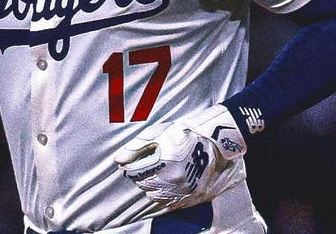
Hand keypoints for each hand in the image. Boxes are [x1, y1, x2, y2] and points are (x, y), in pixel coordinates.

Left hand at [114, 105, 247, 211]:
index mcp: (163, 162)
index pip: (134, 172)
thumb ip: (138, 147)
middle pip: (143, 184)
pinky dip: (163, 195)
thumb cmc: (186, 133)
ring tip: (157, 173)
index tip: (130, 163)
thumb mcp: (160, 133)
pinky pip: (168, 203)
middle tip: (145, 165)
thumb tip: (118, 159)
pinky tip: (166, 183)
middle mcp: (172, 180)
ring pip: (154, 195)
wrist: (217, 141)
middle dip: (140, 175)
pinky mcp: (190, 197)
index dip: (129, 167)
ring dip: (151, 185)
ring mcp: (182, 190)